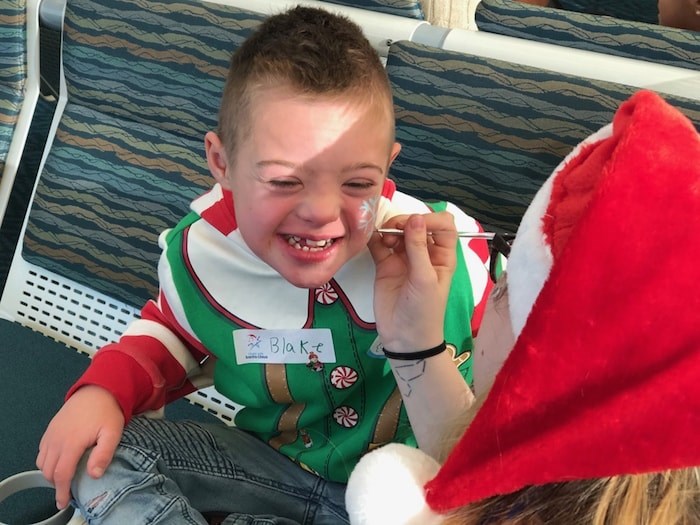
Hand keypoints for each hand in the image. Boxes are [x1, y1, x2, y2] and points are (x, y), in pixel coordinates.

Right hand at [36, 385, 124, 508]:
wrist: (98, 390)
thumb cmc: (107, 412)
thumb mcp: (113, 432)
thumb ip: (104, 454)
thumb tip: (94, 475)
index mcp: (72, 442)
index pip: (61, 474)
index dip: (61, 491)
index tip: (64, 501)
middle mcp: (57, 439)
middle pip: (49, 471)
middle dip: (56, 484)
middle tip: (68, 490)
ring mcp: (51, 434)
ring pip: (42, 462)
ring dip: (51, 473)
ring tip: (65, 477)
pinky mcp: (50, 429)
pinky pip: (42, 451)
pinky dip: (47, 461)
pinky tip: (60, 461)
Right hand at [369, 212, 457, 353]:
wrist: (404, 339)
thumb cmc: (424, 310)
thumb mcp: (424, 279)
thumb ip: (418, 248)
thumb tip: (415, 218)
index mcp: (442, 256)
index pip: (443, 225)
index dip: (430, 219)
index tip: (414, 223)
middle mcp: (424, 253)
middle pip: (417, 225)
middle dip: (406, 222)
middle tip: (393, 229)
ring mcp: (404, 258)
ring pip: (397, 232)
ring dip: (390, 230)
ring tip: (384, 240)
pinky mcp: (385, 265)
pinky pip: (380, 245)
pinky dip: (375, 239)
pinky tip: (371, 239)